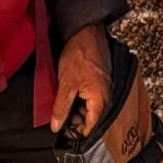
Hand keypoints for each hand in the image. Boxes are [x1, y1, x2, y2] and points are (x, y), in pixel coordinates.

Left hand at [49, 22, 114, 136]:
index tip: (63, 131)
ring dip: (78, 109)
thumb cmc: (77, 56)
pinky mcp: (102, 81)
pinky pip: (93, 97)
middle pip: (93, 118)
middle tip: (60, 115)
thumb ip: (61, 108)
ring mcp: (105, 88)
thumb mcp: (66, 84)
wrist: (86, 31)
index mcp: (100, 100)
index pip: (91, 126)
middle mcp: (107, 96)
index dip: (77, 131)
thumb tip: (56, 128)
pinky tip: (71, 94)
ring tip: (64, 104)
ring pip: (92, 108)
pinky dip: (82, 99)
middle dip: (76, 120)